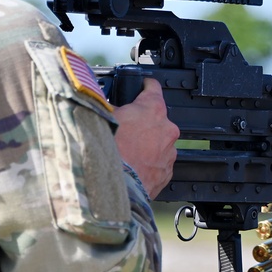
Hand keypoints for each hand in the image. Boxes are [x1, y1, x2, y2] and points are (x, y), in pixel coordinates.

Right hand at [113, 78, 178, 198]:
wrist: (112, 186)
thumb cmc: (108, 150)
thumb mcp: (102, 117)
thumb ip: (108, 106)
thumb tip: (102, 102)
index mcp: (152, 109)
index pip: (153, 86)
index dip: (144, 85)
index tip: (141, 86)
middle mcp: (167, 128)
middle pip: (155, 118)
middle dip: (142, 121)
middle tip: (124, 128)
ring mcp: (169, 152)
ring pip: (158, 142)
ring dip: (145, 144)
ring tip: (126, 151)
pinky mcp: (166, 173)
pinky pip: (158, 163)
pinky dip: (147, 163)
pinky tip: (132, 165)